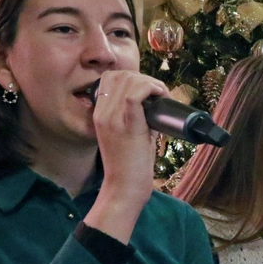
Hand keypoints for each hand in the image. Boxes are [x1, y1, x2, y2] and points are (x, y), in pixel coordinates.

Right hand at [85, 70, 169, 243]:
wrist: (124, 188)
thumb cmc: (130, 165)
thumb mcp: (128, 134)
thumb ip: (134, 117)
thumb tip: (154, 104)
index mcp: (99, 114)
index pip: (109, 78)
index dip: (132, 77)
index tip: (150, 90)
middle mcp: (102, 113)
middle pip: (120, 75)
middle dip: (144, 78)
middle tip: (159, 94)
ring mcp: (112, 118)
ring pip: (129, 80)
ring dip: (151, 83)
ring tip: (163, 96)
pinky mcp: (126, 125)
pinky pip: (136, 94)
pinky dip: (153, 89)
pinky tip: (162, 97)